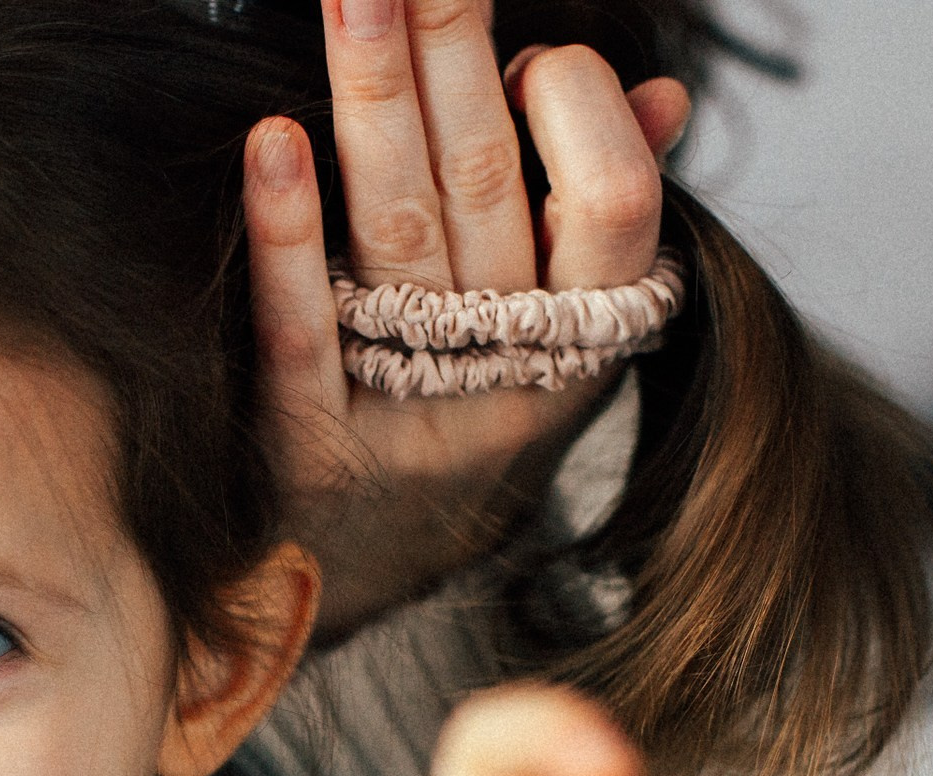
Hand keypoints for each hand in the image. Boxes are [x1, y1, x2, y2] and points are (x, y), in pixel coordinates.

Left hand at [247, 0, 692, 637]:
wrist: (380, 568)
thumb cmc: (468, 404)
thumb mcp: (559, 325)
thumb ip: (603, 210)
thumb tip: (659, 98)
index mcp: (584, 332)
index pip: (612, 203)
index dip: (572, 110)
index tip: (527, 57)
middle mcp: (508, 369)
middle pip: (489, 188)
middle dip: (452, 52)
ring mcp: (410, 410)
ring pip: (399, 237)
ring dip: (374, 102)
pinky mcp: (309, 442)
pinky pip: (301, 331)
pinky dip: (288, 237)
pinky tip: (273, 142)